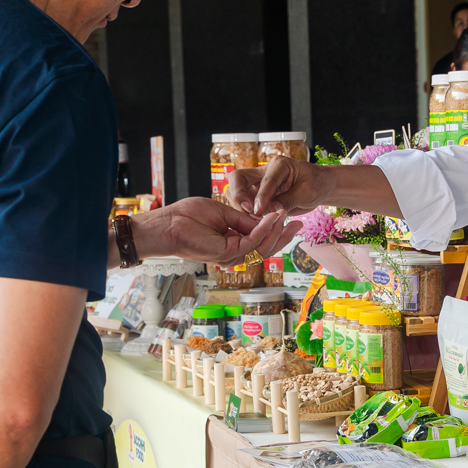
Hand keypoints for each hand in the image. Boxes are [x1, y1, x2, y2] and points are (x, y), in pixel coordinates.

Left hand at [140, 196, 299, 264]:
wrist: (168, 224)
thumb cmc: (188, 216)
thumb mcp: (223, 213)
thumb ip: (244, 220)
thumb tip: (265, 220)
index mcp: (232, 243)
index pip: (259, 241)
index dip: (276, 230)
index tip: (288, 217)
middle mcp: (233, 253)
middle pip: (265, 248)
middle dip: (283, 236)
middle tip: (299, 223)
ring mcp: (230, 255)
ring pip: (262, 247)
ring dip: (276, 231)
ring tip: (286, 217)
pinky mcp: (226, 253)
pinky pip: (251, 242)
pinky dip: (264, 229)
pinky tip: (272, 218)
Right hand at [229, 157, 331, 215]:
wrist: (319, 188)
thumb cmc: (316, 184)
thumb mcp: (307, 192)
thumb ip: (289, 200)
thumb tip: (272, 209)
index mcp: (279, 165)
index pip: (264, 180)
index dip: (260, 197)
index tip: (258, 211)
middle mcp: (264, 172)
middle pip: (238, 178)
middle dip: (238, 196)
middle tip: (249, 212)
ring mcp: (258, 184)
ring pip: (236, 191)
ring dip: (241, 207)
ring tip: (254, 221)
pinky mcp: (257, 196)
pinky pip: (244, 204)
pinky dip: (247, 214)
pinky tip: (256, 224)